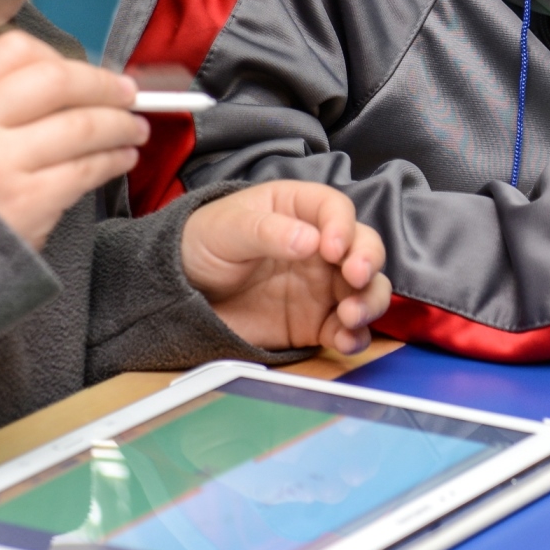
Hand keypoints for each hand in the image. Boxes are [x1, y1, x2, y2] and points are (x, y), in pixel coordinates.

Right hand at [0, 30, 145, 249]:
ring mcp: (1, 163)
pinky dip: (113, 160)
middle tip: (128, 94)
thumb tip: (75, 86)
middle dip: (103, 85)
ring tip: (135, 129)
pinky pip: (85, 170)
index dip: (60, 57)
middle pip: (58, 81)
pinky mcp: (27, 202)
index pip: (16, 51)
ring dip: (120, 124)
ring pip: (81, 126)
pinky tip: (122, 158)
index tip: (85, 72)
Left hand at [182, 183, 391, 355]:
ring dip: (369, 301)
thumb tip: (310, 240)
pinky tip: (344, 340)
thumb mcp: (227, 229)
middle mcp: (320, 246)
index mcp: (299, 209)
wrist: (180, 291)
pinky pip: (347, 329)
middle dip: (368, 261)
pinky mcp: (316, 322)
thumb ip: (267, 232)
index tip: (331, 248)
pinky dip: (354, 336)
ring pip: (366, 289)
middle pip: (364, 247)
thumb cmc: (203, 243)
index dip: (342, 227)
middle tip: (355, 276)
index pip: (336, 209)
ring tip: (351, 315)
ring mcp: (322, 285)